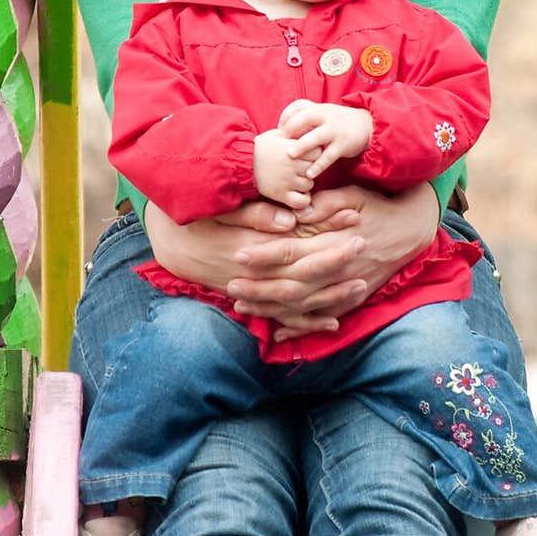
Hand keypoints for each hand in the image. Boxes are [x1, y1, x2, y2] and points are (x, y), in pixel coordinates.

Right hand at [143, 195, 362, 335]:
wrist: (172, 247)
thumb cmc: (196, 222)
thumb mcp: (220, 211)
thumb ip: (255, 215)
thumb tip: (289, 220)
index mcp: (254, 249)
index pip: (299, 241)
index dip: (328, 229)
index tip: (354, 216)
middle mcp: (258, 276)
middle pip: (305, 274)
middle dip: (337, 262)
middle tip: (363, 246)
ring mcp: (257, 293)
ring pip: (300, 301)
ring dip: (331, 296)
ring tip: (361, 285)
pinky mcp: (255, 303)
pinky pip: (285, 319)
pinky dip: (308, 324)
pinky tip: (333, 323)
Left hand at [225, 181, 440, 341]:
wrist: (411, 229)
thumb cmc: (377, 207)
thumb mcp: (352, 196)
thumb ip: (324, 205)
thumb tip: (295, 210)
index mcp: (334, 240)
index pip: (293, 251)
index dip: (264, 254)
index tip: (239, 254)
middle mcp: (338, 269)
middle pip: (292, 284)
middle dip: (260, 288)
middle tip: (231, 287)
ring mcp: (347, 288)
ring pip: (304, 305)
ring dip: (272, 309)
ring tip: (243, 307)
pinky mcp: (353, 299)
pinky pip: (323, 318)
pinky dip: (301, 328)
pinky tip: (278, 333)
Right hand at [252, 128, 318, 209]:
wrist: (241, 162)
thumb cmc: (261, 146)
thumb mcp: (278, 134)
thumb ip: (295, 133)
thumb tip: (310, 131)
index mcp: (291, 149)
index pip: (317, 153)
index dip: (312, 154)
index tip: (305, 155)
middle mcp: (291, 166)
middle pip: (314, 169)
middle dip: (309, 168)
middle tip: (299, 168)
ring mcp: (286, 181)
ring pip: (309, 185)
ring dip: (304, 183)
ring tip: (294, 179)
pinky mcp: (280, 194)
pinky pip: (301, 202)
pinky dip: (302, 200)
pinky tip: (297, 194)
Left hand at [279, 98, 372, 179]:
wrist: (366, 125)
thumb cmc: (337, 122)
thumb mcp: (323, 114)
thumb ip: (304, 118)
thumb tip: (280, 130)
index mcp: (319, 108)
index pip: (298, 107)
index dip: (285, 118)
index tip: (278, 132)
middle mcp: (326, 116)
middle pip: (305, 118)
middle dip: (290, 129)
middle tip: (280, 143)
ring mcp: (335, 130)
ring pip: (316, 137)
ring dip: (302, 146)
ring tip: (290, 155)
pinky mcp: (343, 145)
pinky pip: (328, 156)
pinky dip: (318, 166)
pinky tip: (309, 174)